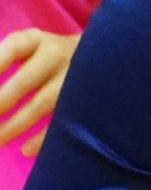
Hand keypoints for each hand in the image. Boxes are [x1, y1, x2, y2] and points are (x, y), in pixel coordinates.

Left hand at [0, 30, 75, 154]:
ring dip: (14, 126)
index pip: (11, 48)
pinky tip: (26, 149)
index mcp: (35, 40)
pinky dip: (43, 137)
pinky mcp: (86, 96)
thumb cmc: (47, 56)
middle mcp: (56, 54)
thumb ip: (3, 62)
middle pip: (24, 81)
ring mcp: (73, 76)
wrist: (101, 55)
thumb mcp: (26, 49)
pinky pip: (63, 119)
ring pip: (42, 103)